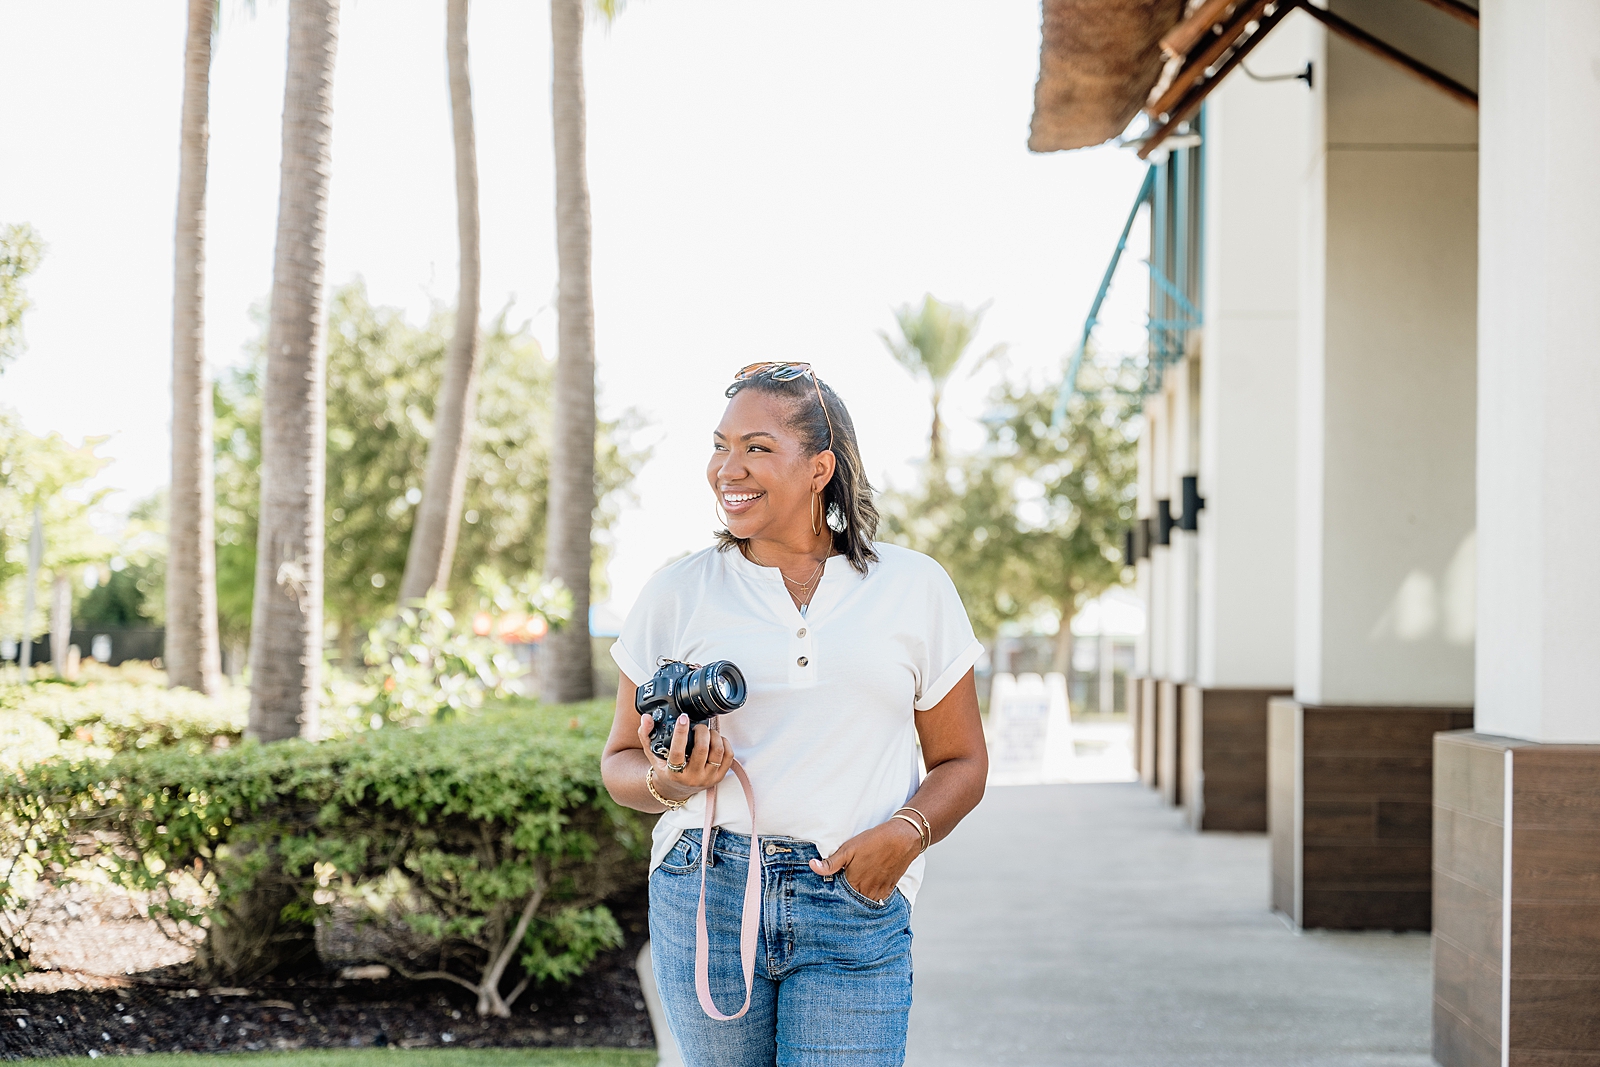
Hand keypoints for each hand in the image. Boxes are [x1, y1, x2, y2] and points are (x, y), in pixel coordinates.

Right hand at [637, 712, 733, 805]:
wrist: (675, 789)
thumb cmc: (664, 768)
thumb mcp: (652, 753)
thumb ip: (646, 734)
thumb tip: (646, 717)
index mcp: (673, 772)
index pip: (678, 751)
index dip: (681, 733)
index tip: (683, 718)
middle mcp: (692, 777)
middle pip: (702, 749)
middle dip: (701, 731)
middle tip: (697, 726)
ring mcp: (707, 778)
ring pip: (718, 751)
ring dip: (714, 735)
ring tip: (706, 732)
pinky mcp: (719, 777)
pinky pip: (729, 756)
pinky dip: (724, 743)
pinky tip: (716, 739)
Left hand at [808, 818, 922, 901]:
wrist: (902, 839)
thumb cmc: (874, 841)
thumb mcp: (848, 849)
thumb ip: (831, 863)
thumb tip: (813, 866)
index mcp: (853, 883)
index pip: (838, 897)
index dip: (833, 895)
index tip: (827, 895)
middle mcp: (866, 891)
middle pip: (851, 902)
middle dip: (845, 900)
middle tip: (839, 895)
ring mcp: (878, 892)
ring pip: (864, 903)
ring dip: (858, 900)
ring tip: (853, 894)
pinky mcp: (888, 889)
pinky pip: (877, 901)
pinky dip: (871, 899)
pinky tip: (867, 892)